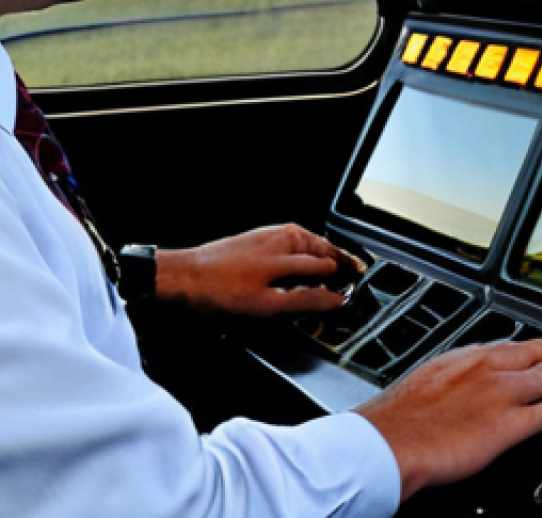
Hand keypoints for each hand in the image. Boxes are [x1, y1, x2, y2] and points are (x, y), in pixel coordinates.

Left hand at [154, 223, 366, 317]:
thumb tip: (337, 299)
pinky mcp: (253, 242)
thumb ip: (307, 300)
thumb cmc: (219, 292)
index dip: (348, 276)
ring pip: (306, 244)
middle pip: (322, 249)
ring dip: (322, 256)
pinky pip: (288, 244)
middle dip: (340, 262)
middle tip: (356, 276)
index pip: (332, 262)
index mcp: (290, 247)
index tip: (360, 287)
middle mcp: (281, 236)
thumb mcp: (269, 305)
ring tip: (333, 269)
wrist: (180, 279)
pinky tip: (298, 265)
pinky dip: (302, 254)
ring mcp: (266, 236)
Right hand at [356, 339, 541, 501]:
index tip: (540, 352)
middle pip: (535, 353)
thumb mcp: (426, 378)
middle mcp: (486, 367)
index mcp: (464, 355)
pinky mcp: (510, 424)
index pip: (508, 345)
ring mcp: (500, 393)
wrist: (393, 439)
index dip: (531, 348)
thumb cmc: (400, 416)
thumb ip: (451, 376)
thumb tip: (457, 382)